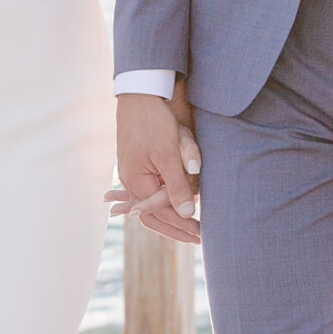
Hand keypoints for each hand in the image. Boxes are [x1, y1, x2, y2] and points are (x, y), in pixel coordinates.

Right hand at [111, 85, 201, 241]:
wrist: (140, 95)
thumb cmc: (155, 122)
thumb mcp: (170, 154)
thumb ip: (178, 185)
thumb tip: (189, 212)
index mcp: (137, 182)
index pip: (162, 213)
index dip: (183, 225)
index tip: (202, 234)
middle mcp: (130, 182)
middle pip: (152, 216)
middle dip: (175, 228)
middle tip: (197, 238)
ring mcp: (130, 174)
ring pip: (149, 205)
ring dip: (168, 217)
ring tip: (187, 227)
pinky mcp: (136, 165)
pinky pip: (149, 191)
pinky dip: (161, 202)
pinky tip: (173, 206)